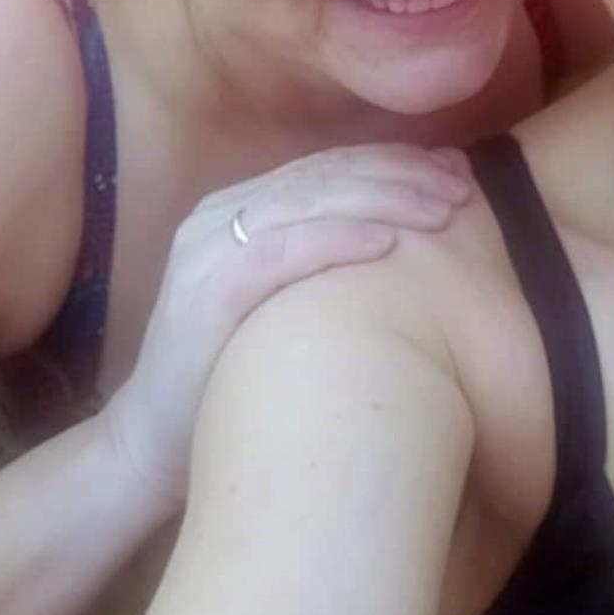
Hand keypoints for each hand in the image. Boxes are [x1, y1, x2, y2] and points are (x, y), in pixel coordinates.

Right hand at [99, 143, 471, 509]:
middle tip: (461, 187)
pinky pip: (281, 249)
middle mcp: (218, 215)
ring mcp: (206, 248)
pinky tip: (388, 244)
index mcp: (239, 210)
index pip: (328, 167)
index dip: (395, 163)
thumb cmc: (233, 382)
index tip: (455, 171)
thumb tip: (408, 234)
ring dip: (384, 198)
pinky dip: (338, 239)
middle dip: (401, 175)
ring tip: (442, 210)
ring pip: (309, 199)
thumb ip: (324, 262)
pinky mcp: (204, 289)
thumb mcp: (285, 304)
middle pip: (325, 174)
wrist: (152, 451)